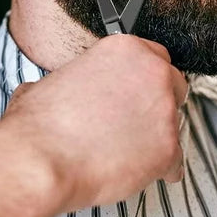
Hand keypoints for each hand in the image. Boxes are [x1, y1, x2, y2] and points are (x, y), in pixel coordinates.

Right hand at [3, 34, 188, 211]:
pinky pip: (174, 160)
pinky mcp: (169, 150)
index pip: (154, 55)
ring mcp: (164, 112)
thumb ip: (80, 78)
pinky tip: (134, 168)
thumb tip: (71, 89)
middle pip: (173, 84)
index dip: (142, 77)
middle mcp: (151, 73)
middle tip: (133, 117)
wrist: (42, 157)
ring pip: (174, 123)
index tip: (134, 89)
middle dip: (156, 101)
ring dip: (155, 134)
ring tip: (125, 148)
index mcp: (124, 49)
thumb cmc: (42, 121)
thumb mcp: (57, 78)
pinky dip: (158, 167)